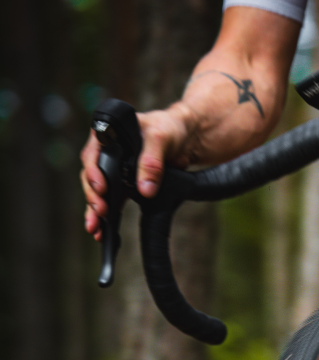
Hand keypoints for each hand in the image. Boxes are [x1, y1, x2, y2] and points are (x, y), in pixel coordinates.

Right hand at [80, 104, 194, 240]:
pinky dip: (109, 216)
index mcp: (108, 135)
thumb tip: (145, 190)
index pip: (93, 154)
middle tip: (101, 211)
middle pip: (92, 176)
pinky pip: (113, 201)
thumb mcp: (161, 139)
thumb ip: (151, 161)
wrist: (185, 138)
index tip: (101, 188)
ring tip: (96, 228)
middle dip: (93, 196)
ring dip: (96, 211)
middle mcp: (107, 153)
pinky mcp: (125, 185)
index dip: (93, 172)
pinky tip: (105, 231)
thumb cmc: (169, 128)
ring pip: (100, 192)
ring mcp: (115, 170)